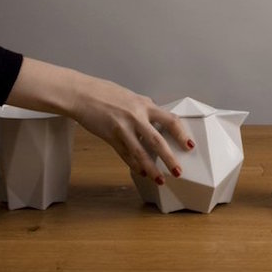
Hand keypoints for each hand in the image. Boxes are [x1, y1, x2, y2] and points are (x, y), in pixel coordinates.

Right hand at [5, 58, 193, 183]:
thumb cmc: (104, 92)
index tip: (189, 146)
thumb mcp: (130, 96)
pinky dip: (134, 164)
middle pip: (158, 141)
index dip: (182, 134)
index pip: (170, 120)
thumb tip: (155, 113)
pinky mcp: (110, 137)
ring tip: (160, 179)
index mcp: (144, 105)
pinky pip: (125, 154)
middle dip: (170, 158)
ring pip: (141, 152)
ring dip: (152, 168)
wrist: (81, 94)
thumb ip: (144, 106)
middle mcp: (136, 116)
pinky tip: (141, 172)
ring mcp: (122, 128)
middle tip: (178, 171)